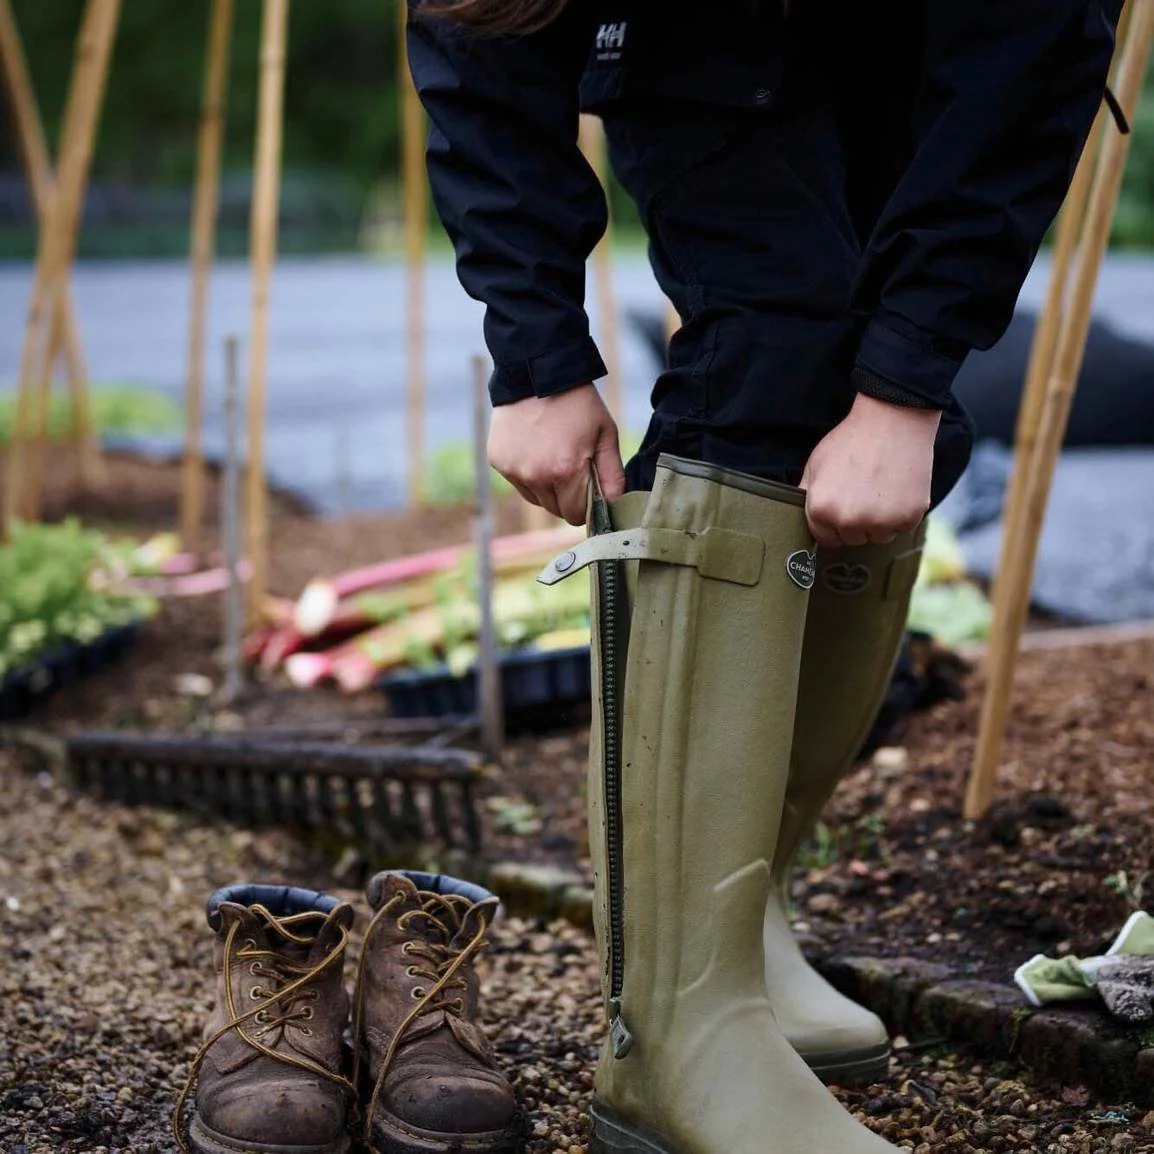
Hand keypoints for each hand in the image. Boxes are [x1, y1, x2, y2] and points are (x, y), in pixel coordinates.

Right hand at [488, 384, 625, 524]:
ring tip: (552, 456)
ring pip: (536, 499)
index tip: (589, 490)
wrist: (537, 372)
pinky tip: (534, 448)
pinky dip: (527, 473)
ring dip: (546, 487)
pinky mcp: (498, 461)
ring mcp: (514, 470)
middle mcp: (536, 476)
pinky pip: (518, 482)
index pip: (576, 515)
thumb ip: (613, 475)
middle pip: (556, 510)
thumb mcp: (605, 434)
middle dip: (567, 497)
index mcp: (565, 471)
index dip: (586, 507)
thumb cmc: (577, 403)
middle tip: (572, 468)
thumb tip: (615, 505)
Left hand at [800, 392, 939, 547]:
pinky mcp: (908, 518)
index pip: (826, 539)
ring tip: (881, 490)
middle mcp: (849, 521)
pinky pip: (901, 529)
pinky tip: (897, 490)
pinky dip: (901, 514)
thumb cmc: (852, 440)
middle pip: (852, 539)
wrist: (892, 421)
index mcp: (821, 510)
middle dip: (856, 522)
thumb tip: (801, 517)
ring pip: (878, 537)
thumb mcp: (815, 464)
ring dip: (879, 522)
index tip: (843, 509)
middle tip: (863, 493)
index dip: (834, 525)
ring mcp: (880, 522)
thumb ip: (807, 494)